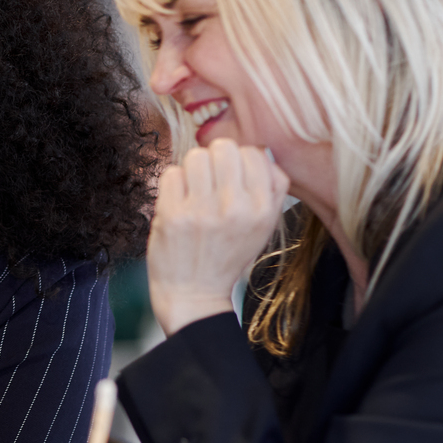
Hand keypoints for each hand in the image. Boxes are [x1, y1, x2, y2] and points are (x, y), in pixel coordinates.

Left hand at [148, 138, 289, 335]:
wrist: (194, 295)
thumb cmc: (227, 256)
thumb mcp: (264, 228)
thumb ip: (271, 189)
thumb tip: (261, 151)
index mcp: (262, 210)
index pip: (255, 153)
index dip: (240, 160)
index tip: (232, 177)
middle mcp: (235, 208)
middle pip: (224, 147)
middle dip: (215, 159)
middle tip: (210, 181)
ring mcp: (202, 210)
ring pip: (196, 156)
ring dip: (192, 170)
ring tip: (194, 192)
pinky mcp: (172, 214)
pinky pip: (171, 173)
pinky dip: (173, 184)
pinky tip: (179, 203)